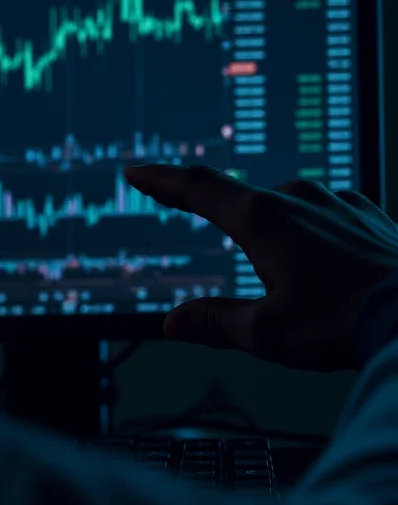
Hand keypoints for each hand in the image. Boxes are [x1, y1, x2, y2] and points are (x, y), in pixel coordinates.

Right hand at [124, 165, 397, 370]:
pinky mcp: (364, 211)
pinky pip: (325, 216)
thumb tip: (175, 322)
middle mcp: (296, 198)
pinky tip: (335, 270)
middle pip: (244, 206)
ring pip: (287, 214)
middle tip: (270, 288)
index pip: (197, 188)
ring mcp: (334, 201)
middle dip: (242, 241)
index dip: (163, 180)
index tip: (139, 171)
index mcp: (262, 220)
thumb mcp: (267, 333)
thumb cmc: (345, 322)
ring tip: (313, 291)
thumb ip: (215, 322)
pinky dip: (316, 237)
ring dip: (283, 243)